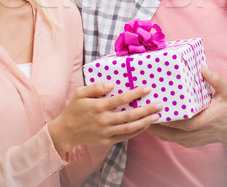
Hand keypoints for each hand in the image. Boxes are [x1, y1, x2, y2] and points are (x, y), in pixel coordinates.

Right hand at [48, 82, 162, 155]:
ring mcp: (106, 132)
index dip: (135, 94)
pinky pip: (125, 136)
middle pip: (130, 115)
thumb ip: (96, 87)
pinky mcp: (107, 141)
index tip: (147, 88)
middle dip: (147, 109)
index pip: (121, 99)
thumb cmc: (73, 109)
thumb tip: (112, 84)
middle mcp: (104, 120)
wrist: (66, 132)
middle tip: (160, 104)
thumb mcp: (80, 93)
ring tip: (157, 116)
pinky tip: (145, 126)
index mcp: (98, 107)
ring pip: (130, 128)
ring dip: (145, 122)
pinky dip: (136, 132)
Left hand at [147, 67, 226, 147]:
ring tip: (140, 118)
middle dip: (155, 124)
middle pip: (171, 133)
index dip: (169, 120)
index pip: (184, 124)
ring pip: (168, 138)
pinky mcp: (188, 143)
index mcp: (204, 121)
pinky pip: (171, 139)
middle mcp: (195, 134)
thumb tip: (202, 68)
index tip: (156, 111)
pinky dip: (160, 133)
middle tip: (141, 112)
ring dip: (154, 130)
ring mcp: (191, 140)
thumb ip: (216, 80)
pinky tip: (150, 123)